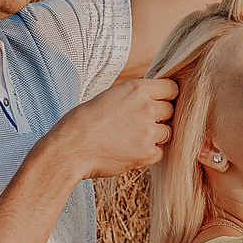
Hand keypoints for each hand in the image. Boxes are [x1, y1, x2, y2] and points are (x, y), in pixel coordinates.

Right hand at [50, 77, 175, 177]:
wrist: (71, 148)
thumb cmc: (83, 122)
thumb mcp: (110, 96)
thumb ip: (134, 96)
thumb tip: (152, 99)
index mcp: (137, 89)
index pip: (172, 88)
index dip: (167, 96)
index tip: (161, 102)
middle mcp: (147, 108)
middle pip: (170, 110)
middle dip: (160, 116)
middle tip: (139, 123)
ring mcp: (149, 131)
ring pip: (166, 132)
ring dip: (155, 136)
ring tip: (131, 138)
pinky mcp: (147, 153)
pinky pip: (159, 152)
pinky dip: (149, 153)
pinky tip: (130, 151)